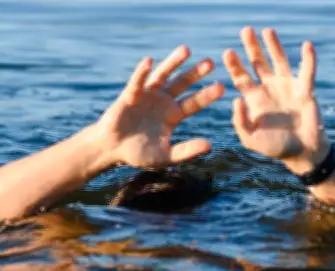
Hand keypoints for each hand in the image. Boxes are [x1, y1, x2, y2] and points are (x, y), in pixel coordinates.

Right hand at [96, 46, 224, 168]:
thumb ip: (186, 151)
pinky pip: (137, 81)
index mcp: (173, 115)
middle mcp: (163, 101)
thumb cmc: (139, 154)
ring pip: (163, 75)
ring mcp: (147, 95)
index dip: (206, 95)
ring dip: (173, 62)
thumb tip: (210, 146)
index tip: (222, 87)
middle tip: (211, 63)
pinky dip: (143, 72)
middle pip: (182, 84)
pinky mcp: (130, 94)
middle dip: (195, 73)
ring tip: (186, 50)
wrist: (112, 150)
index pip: (193, 103)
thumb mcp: (166, 156)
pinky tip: (150, 61)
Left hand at [224, 27, 328, 174]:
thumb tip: (235, 100)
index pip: (241, 77)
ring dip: (274, 46)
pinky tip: (307, 45)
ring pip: (279, 61)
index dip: (234, 65)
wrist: (301, 152)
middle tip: (245, 31)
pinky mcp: (304, 90)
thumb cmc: (274, 146)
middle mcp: (269, 88)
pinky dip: (308, 59)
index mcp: (254, 98)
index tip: (227, 52)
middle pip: (258, 63)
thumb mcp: (250, 139)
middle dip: (251, 47)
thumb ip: (240, 122)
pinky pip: (307, 72)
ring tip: (267, 30)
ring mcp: (287, 87)